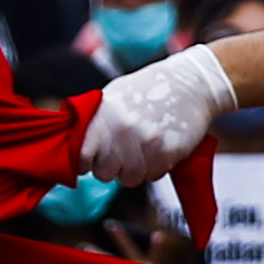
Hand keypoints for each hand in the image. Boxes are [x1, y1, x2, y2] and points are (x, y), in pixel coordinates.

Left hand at [81, 43, 237, 185]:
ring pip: (129, 179)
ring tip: (141, 151)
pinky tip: (159, 149)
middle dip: (110, 167)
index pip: (81, 155)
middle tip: (120, 153)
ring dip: (133, 170)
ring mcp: (147, 141)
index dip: (85, 162)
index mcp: (105, 113)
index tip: (90, 160)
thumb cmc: (148, 90)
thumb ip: (93, 122)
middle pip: (104, 173)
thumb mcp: (114, 96)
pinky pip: (152, 175)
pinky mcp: (168, 152)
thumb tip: (73, 147)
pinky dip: (154, 167)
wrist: (191, 84)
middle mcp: (123, 128)